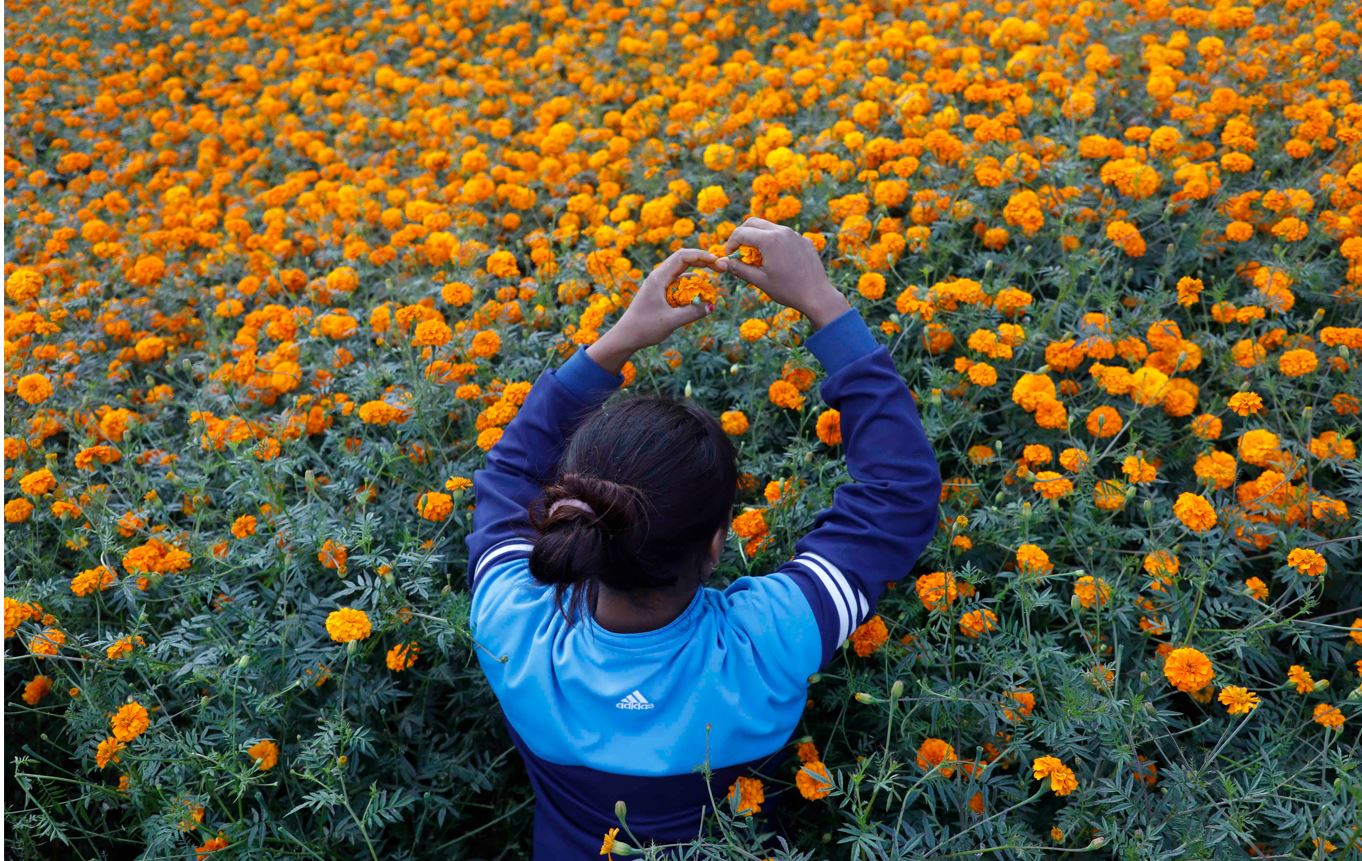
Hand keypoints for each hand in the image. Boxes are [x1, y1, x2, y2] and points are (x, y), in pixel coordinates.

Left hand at [586, 248, 725, 374]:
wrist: (625, 338)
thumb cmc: (644, 328)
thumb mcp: (671, 321)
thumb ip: (692, 313)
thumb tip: (712, 306)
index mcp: (658, 278)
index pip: (682, 257)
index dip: (702, 256)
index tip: (717, 262)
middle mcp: (658, 277)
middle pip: (684, 262)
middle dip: (703, 263)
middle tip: (721, 269)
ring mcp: (659, 286)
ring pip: (682, 276)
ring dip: (697, 280)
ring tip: (711, 290)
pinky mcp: (660, 295)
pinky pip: (678, 287)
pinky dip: (690, 291)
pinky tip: (698, 300)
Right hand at [722, 217, 849, 328]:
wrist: (817, 296)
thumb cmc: (787, 290)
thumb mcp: (759, 280)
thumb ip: (739, 269)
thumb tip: (722, 263)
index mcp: (770, 240)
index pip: (741, 233)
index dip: (730, 244)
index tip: (728, 256)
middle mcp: (783, 231)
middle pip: (753, 222)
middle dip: (741, 234)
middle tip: (737, 251)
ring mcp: (795, 234)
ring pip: (769, 227)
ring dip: (757, 237)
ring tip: (756, 257)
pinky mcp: (803, 240)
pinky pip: (783, 235)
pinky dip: (773, 241)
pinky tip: (774, 259)